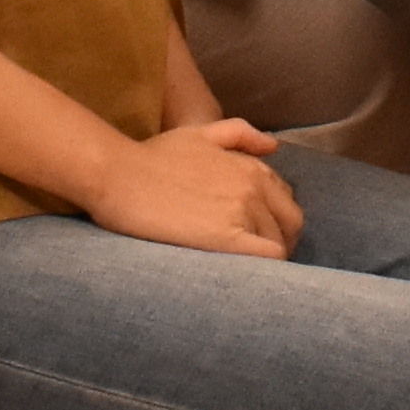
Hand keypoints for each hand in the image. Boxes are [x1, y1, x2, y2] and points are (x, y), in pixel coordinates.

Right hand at [85, 114, 300, 259]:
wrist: (118, 175)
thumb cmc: (152, 156)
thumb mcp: (199, 133)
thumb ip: (241, 134)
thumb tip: (274, 147)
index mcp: (252, 167)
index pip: (286, 202)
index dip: (277, 222)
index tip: (259, 237)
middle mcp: (254, 187)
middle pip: (291, 225)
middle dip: (280, 242)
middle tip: (254, 260)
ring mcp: (242, 211)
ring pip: (279, 244)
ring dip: (267, 260)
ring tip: (243, 270)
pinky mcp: (226, 237)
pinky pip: (267, 258)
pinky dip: (265, 270)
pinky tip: (244, 276)